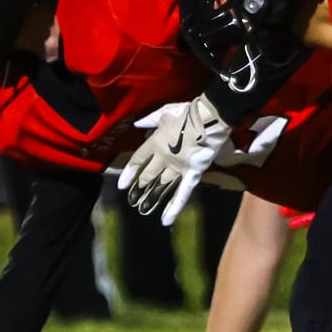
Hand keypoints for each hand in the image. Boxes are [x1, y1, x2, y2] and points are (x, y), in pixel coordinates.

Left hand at [118, 96, 232, 225]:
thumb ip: (149, 120)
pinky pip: (183, 193)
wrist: (209, 116)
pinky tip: (165, 220)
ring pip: (162, 185)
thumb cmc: (188, 112)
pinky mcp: (193, 173)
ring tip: (143, 209)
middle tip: (133, 199)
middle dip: (140, 186)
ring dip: (152, 198)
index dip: (129, 172)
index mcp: (155, 142)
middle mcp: (163, 157)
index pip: (138, 159)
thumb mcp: (165, 112)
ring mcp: (178, 167)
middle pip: (148, 175)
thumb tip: (138, 125)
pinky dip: (174, 207)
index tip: (121, 185)